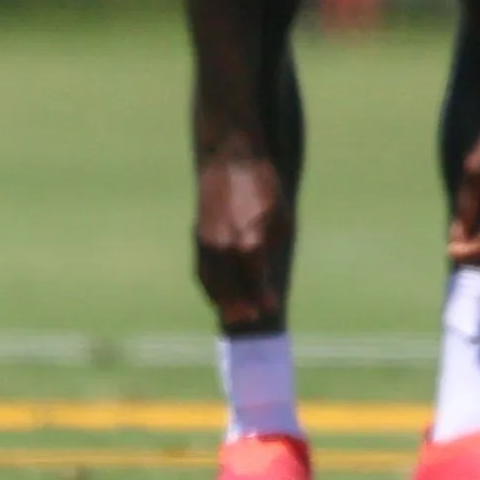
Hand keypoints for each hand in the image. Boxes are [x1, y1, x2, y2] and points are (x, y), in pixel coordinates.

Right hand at [193, 145, 288, 328]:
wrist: (231, 160)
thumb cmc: (264, 186)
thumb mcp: (282, 215)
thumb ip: (273, 244)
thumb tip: (266, 269)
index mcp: (249, 241)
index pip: (255, 279)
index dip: (262, 296)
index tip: (270, 308)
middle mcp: (225, 246)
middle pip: (231, 287)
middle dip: (240, 306)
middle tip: (251, 319)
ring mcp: (208, 242)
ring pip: (212, 282)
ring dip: (222, 301)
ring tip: (235, 315)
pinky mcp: (198, 236)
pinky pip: (202, 270)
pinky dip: (210, 286)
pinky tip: (219, 295)